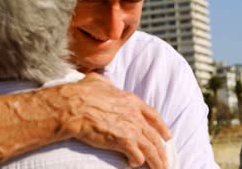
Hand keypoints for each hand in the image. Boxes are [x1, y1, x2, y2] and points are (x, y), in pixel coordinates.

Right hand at [48, 73, 171, 168]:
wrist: (73, 107)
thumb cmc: (81, 94)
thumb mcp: (96, 81)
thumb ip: (104, 82)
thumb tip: (103, 81)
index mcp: (130, 100)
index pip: (153, 116)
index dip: (162, 127)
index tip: (168, 136)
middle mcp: (135, 115)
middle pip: (155, 136)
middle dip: (162, 151)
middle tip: (165, 161)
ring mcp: (131, 128)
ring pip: (151, 149)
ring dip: (157, 162)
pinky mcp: (124, 141)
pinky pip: (138, 156)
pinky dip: (138, 162)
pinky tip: (134, 164)